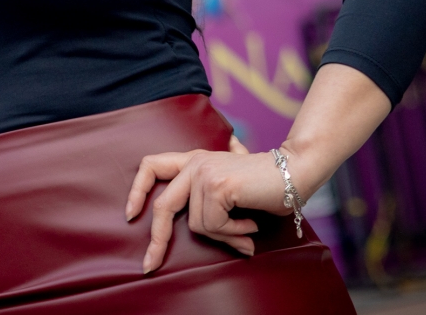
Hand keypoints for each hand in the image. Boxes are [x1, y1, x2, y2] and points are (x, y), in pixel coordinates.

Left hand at [125, 134, 290, 272]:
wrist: (294, 172)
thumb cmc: (266, 185)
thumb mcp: (232, 192)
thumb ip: (215, 201)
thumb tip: (217, 235)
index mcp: (193, 161)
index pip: (152, 165)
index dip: (138, 190)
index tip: (131, 214)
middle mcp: (195, 163)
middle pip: (163, 205)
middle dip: (157, 239)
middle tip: (150, 264)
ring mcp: (204, 172)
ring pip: (198, 224)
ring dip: (224, 235)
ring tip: (246, 231)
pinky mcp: (217, 185)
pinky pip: (214, 225)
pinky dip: (234, 232)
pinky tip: (250, 224)